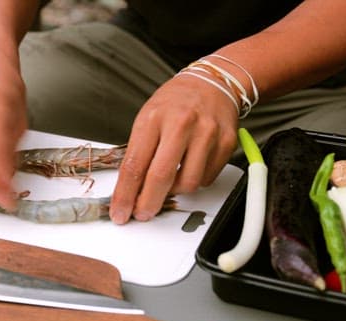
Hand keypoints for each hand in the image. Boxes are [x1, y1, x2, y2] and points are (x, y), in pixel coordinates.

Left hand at [110, 74, 238, 223]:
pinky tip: (189, 166)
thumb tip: (128, 189)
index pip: (134, 166)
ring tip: (170, 180)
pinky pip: (206, 179)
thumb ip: (138, 153)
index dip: (125, 195)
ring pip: (188, 184)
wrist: (212, 83)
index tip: (120, 211)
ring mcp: (206, 134)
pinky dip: (194, 181)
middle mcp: (181, 125)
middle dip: (148, 203)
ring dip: (174, 191)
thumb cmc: (174, 103)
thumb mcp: (146, 120)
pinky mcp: (226, 143)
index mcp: (153, 119)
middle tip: (142, 212)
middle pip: (160, 178)